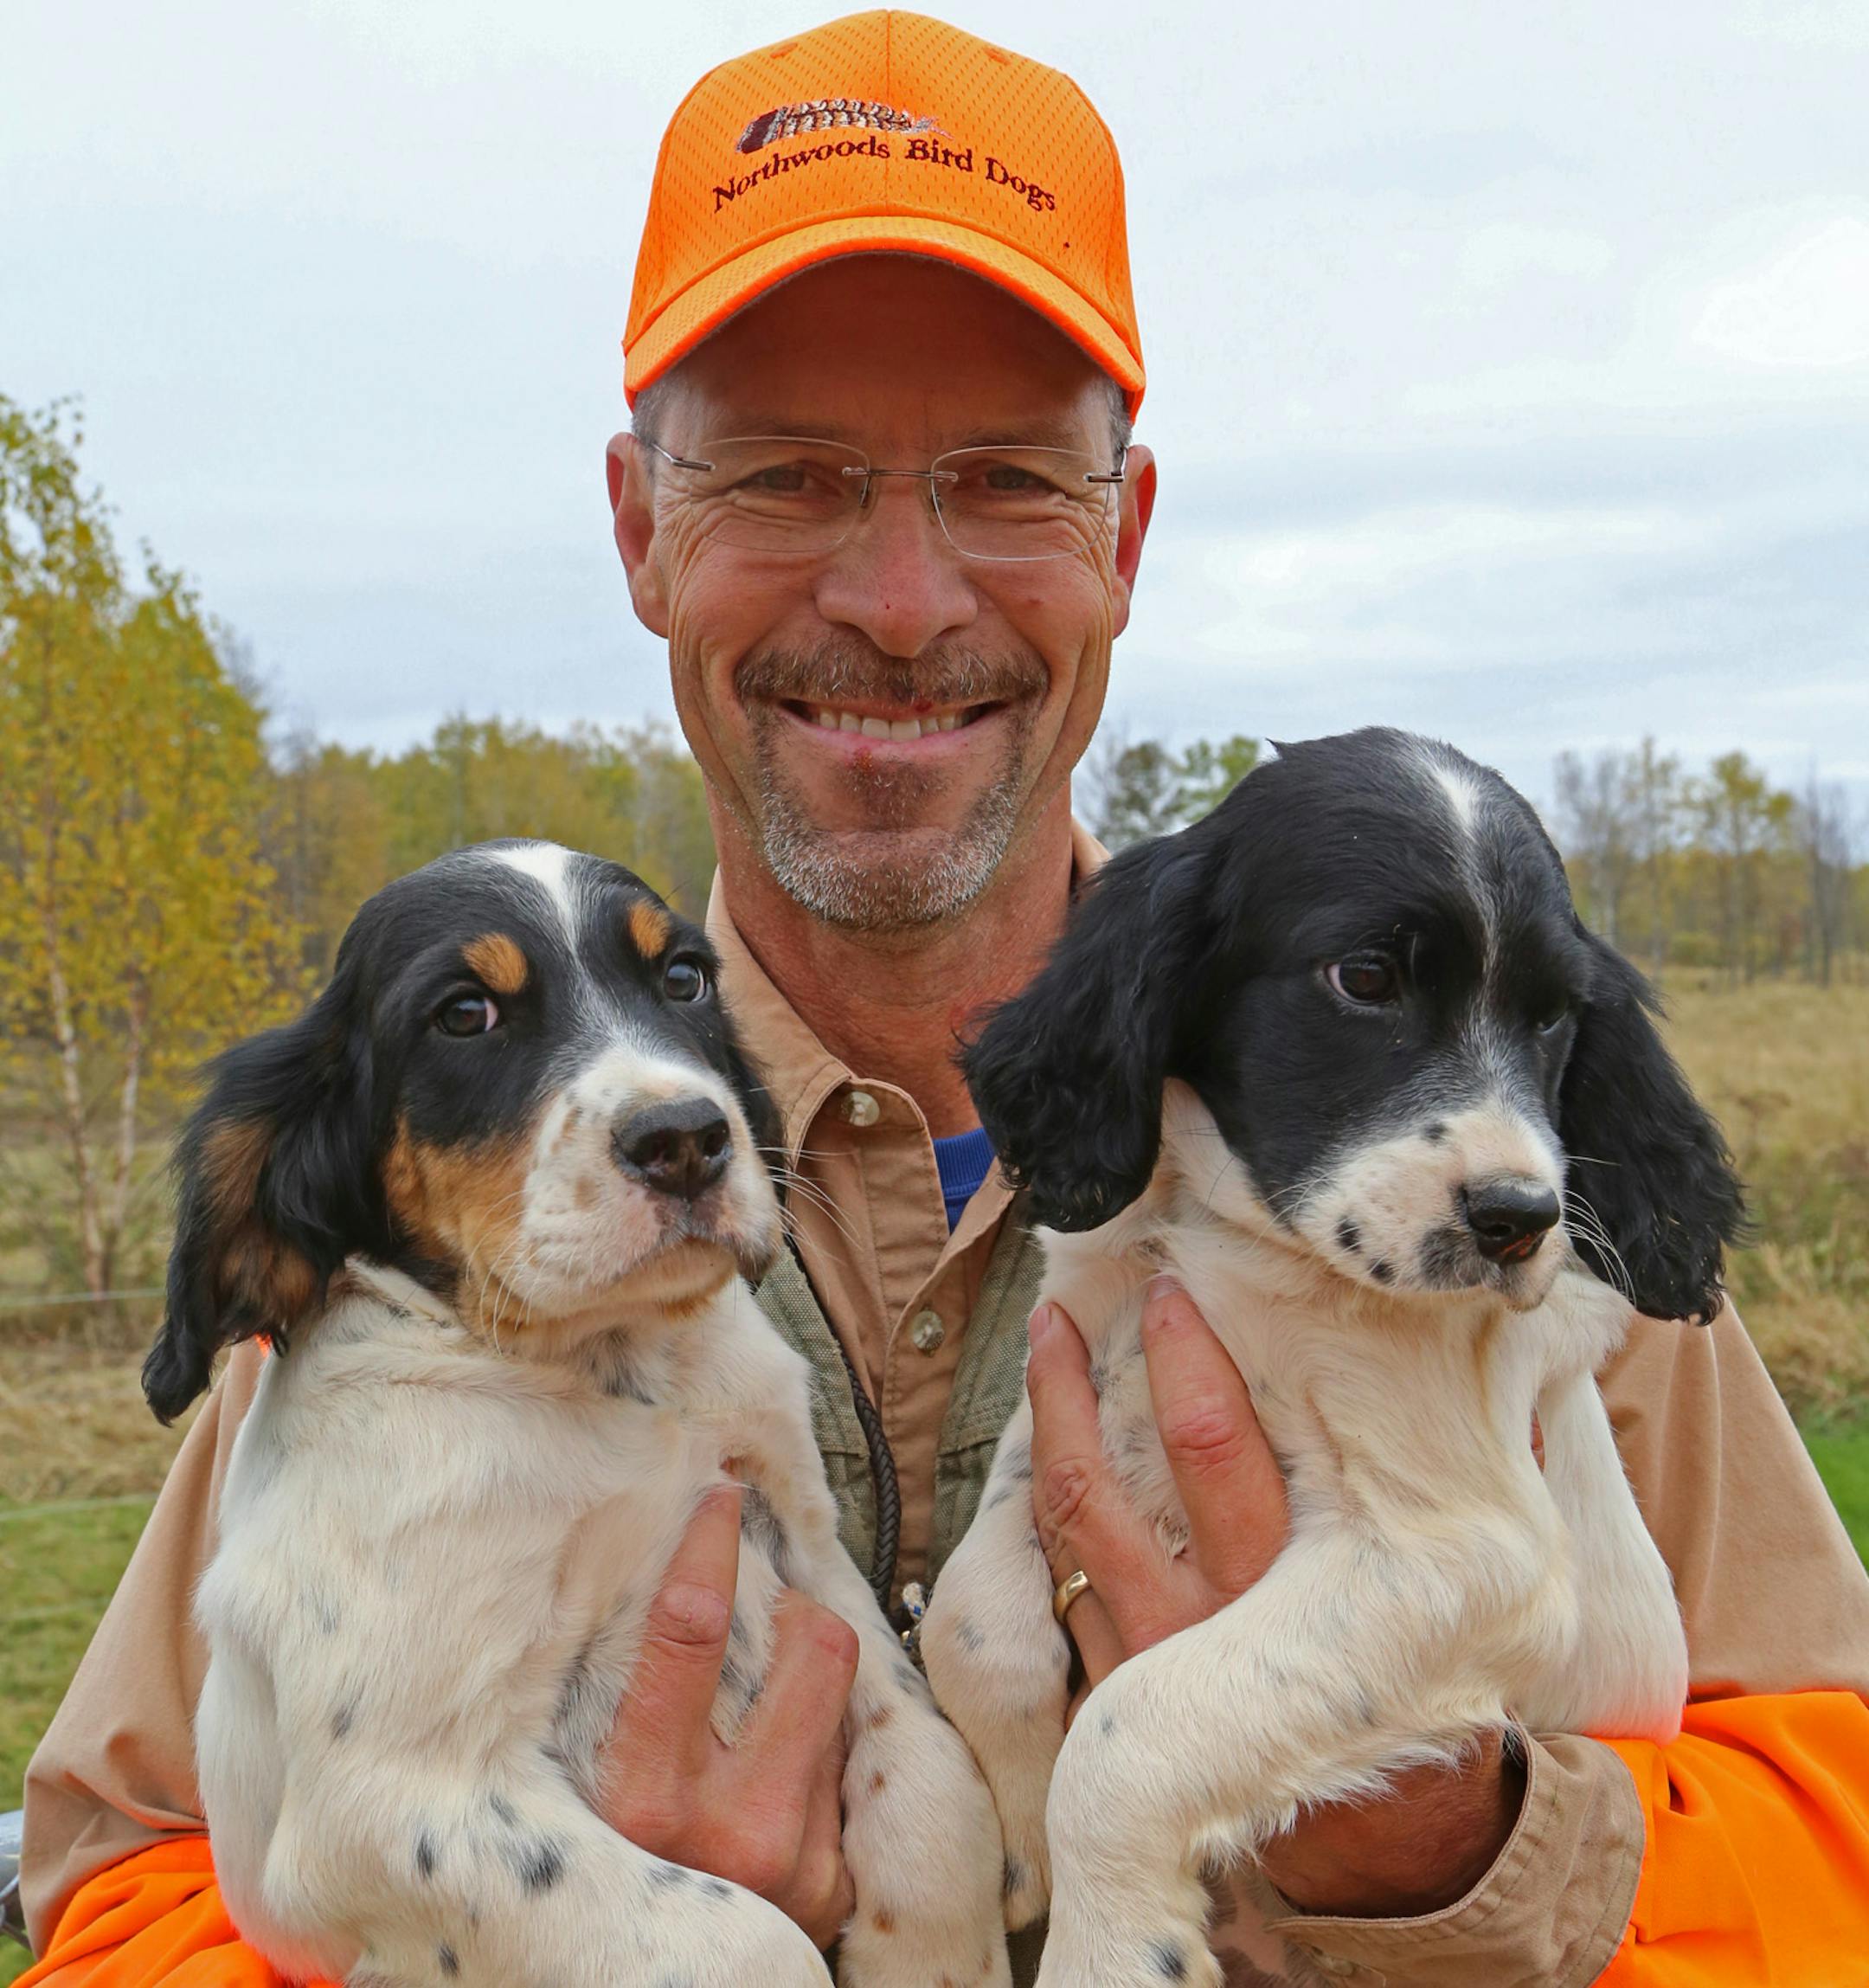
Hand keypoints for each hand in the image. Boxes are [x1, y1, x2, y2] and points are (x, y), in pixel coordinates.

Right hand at [594, 1485, 858, 1947]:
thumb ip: (612, 1707)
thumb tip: (642, 1583)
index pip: (690, 1627)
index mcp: (645, 1797)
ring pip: (836, 1701)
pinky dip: (813, 1747)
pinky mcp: (836, 1885)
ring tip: (760, 1694)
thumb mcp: (575, 1799)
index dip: (710, 1542)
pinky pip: (842, 1768)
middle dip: (794, 1607)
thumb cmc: (598, 1877)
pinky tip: (772, 1764)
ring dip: (803, 1679)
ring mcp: (797, 1859)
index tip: (719, 1495)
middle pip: (812, 1646)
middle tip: (763, 1606)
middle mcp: (732, 1828)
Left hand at [1026, 1282, 1525, 1918]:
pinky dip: (1052, 1502)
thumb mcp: (1444, 1588)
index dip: (1177, 1353)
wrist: (1383, 1844)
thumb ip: (1457, 1485)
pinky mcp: (1115, 1688)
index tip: (1167, 1289)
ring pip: (1068, 1523)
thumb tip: (1498, 1380)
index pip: (1207, 1438)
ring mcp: (1146, 1659)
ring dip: (1046, 1426)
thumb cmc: (1415, 1683)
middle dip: (1077, 1382)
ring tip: (1043, 1345)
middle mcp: (1202, 1618)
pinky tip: (1052, 1438)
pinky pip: (1062, 1580)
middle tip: (1067, 1305)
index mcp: (1289, 1579)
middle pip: (1104, 1480)